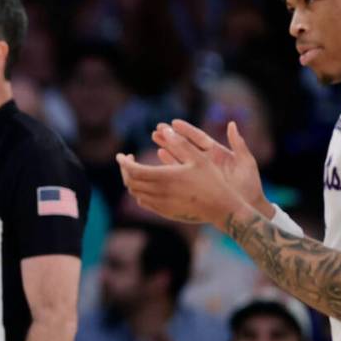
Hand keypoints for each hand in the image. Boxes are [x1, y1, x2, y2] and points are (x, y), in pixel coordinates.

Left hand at [117, 126, 245, 228]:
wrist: (220, 208)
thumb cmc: (212, 180)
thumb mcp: (198, 158)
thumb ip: (180, 143)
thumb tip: (166, 129)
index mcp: (165, 177)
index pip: (133, 170)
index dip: (123, 162)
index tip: (120, 155)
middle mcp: (160, 192)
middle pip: (130, 182)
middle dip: (125, 170)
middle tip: (129, 160)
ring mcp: (161, 204)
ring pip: (136, 193)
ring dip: (132, 181)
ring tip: (137, 170)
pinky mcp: (164, 212)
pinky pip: (144, 202)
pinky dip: (140, 192)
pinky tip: (147, 183)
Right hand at [154, 119, 272, 217]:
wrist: (248, 206)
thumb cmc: (250, 185)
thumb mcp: (246, 163)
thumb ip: (238, 144)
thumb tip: (232, 124)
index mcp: (217, 153)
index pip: (199, 138)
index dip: (186, 130)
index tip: (173, 123)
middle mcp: (206, 161)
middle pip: (186, 146)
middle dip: (171, 137)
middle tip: (157, 129)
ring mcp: (199, 172)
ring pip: (180, 157)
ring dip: (167, 147)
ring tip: (154, 139)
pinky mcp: (194, 183)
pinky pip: (179, 172)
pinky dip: (169, 163)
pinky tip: (160, 155)